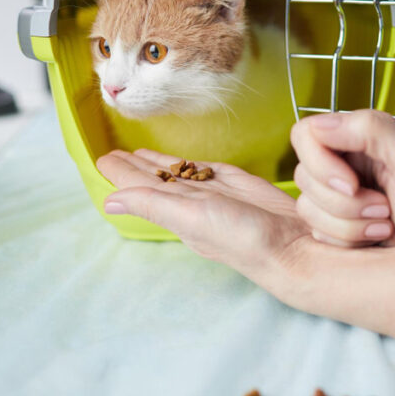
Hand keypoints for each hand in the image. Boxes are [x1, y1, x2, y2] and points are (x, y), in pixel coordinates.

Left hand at [96, 148, 310, 288]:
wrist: (292, 243)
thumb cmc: (242, 237)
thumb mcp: (191, 219)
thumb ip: (152, 205)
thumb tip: (109, 201)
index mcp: (175, 209)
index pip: (139, 187)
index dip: (120, 173)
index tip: (102, 158)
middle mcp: (191, 200)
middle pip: (154, 178)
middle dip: (133, 166)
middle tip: (112, 152)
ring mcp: (214, 192)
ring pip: (178, 173)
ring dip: (156, 163)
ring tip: (136, 154)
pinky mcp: (236, 183)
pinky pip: (205, 170)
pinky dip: (188, 164)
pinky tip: (181, 162)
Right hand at [290, 110, 394, 246]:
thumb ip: (371, 129)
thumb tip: (322, 126)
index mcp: (353, 136)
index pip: (304, 135)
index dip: (320, 163)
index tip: (352, 184)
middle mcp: (338, 163)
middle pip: (303, 177)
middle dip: (345, 202)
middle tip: (383, 207)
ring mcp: (332, 196)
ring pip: (308, 210)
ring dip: (351, 224)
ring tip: (385, 222)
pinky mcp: (331, 226)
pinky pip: (317, 234)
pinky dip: (350, 240)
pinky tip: (375, 236)